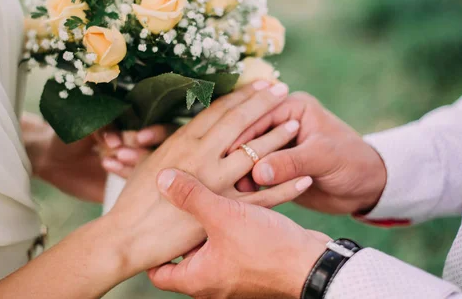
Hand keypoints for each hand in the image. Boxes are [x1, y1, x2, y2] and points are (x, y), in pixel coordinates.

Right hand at [110, 81, 304, 273]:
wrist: (127, 236)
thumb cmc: (132, 200)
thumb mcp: (147, 162)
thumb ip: (167, 146)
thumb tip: (179, 133)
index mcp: (183, 140)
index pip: (219, 110)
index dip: (242, 95)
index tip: (260, 83)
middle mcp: (202, 154)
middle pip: (240, 121)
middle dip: (264, 103)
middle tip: (282, 87)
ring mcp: (215, 181)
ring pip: (254, 152)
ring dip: (278, 136)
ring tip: (297, 123)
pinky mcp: (224, 208)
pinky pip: (262, 195)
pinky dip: (284, 186)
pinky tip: (303, 177)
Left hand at [148, 169, 327, 298]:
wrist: (313, 264)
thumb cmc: (267, 248)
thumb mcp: (223, 217)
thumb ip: (191, 197)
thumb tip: (162, 179)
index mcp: (197, 280)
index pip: (158, 272)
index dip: (151, 250)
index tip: (147, 225)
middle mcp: (212, 283)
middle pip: (182, 258)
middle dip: (178, 232)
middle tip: (169, 206)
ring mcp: (232, 276)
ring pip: (207, 248)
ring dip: (204, 226)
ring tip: (199, 198)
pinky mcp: (251, 266)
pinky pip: (228, 245)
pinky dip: (225, 227)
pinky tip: (228, 203)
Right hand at [234, 92, 386, 213]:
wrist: (367, 186)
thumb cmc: (352, 161)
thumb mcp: (323, 158)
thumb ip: (291, 162)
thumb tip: (257, 172)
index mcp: (291, 107)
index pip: (258, 117)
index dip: (242, 136)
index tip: (225, 155)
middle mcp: (280, 123)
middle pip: (249, 135)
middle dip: (238, 155)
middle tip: (227, 175)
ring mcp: (276, 146)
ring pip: (248, 156)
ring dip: (242, 172)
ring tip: (238, 190)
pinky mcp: (275, 167)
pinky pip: (255, 173)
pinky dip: (249, 183)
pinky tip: (244, 195)